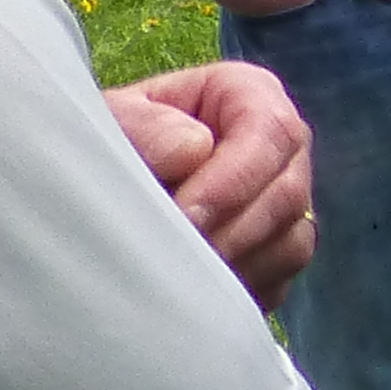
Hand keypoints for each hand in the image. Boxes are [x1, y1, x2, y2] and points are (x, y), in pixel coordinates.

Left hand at [105, 62, 317, 306]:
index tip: (182, 217)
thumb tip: (193, 150)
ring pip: (291, 242)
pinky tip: (194, 292)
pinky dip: (239, 291)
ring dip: (235, 266)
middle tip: (172, 261)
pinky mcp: (276, 252)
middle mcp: (282, 148)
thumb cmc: (110, 144)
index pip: (270, 134)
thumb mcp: (112, 122)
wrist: (99, 189)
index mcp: (250, 97)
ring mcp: (287, 203)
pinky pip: (280, 280)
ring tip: (177, 279)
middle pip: (288, 194)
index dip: (231, 181)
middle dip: (230, 234)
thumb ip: (145, 127)